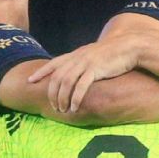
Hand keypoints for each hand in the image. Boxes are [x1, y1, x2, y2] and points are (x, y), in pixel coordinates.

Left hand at [26, 36, 148, 112]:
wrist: (128, 47)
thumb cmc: (112, 54)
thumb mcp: (93, 56)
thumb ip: (82, 63)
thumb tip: (76, 74)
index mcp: (75, 55)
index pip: (53, 63)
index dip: (41, 72)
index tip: (30, 81)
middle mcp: (77, 58)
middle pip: (57, 77)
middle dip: (52, 93)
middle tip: (53, 107)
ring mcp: (86, 63)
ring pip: (66, 82)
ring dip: (62, 98)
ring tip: (63, 110)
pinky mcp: (95, 70)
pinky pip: (81, 86)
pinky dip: (76, 98)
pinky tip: (74, 108)